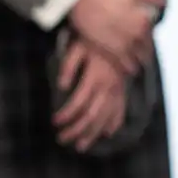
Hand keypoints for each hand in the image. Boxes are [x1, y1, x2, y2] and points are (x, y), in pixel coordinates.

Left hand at [54, 37, 128, 152]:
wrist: (120, 32)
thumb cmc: (93, 39)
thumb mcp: (77, 48)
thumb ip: (68, 66)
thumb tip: (60, 86)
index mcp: (95, 78)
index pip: (79, 103)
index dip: (66, 115)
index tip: (54, 122)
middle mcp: (108, 87)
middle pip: (92, 115)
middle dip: (76, 130)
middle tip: (62, 140)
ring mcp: (118, 89)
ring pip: (106, 117)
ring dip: (93, 133)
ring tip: (81, 146)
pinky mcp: (122, 89)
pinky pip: (120, 109)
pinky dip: (114, 122)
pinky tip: (107, 133)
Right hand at [68, 0, 162, 72]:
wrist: (81, 3)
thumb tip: (164, 3)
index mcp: (144, 19)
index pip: (152, 33)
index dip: (149, 36)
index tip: (145, 39)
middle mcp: (138, 33)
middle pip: (148, 47)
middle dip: (146, 51)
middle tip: (144, 53)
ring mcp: (126, 43)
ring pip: (141, 58)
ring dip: (142, 61)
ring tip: (140, 63)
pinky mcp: (113, 51)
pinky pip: (128, 65)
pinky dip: (131, 68)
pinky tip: (131, 69)